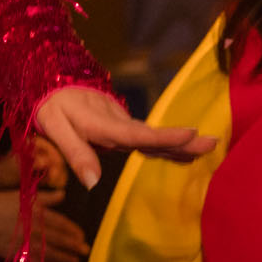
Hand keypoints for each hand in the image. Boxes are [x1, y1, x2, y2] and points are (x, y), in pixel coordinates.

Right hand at [0, 184, 90, 261]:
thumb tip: (63, 193)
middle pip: (58, 240)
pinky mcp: (17, 256)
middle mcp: (34, 230)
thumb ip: (45, 196)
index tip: (82, 235)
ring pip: (50, 254)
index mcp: (36, 213)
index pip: (60, 223)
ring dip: (65, 259)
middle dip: (74, 246)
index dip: (73, 230)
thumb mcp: (22, 194)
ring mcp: (26, 245)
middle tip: (86, 251)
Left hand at [34, 85, 217, 190]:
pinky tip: (183, 150)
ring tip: (208, 147)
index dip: (163, 136)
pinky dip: (165, 143)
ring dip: (178, 143)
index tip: (190, 133)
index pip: (136, 133)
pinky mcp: (120, 124)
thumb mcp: (54, 128)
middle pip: (152, 135)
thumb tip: (94, 183)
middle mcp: (117, 121)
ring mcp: (120, 121)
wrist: (49, 77)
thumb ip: (75, 153)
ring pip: (151, 136)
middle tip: (213, 142)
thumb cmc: (50, 104)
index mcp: (102, 123)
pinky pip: (145, 136)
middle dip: (182, 141)